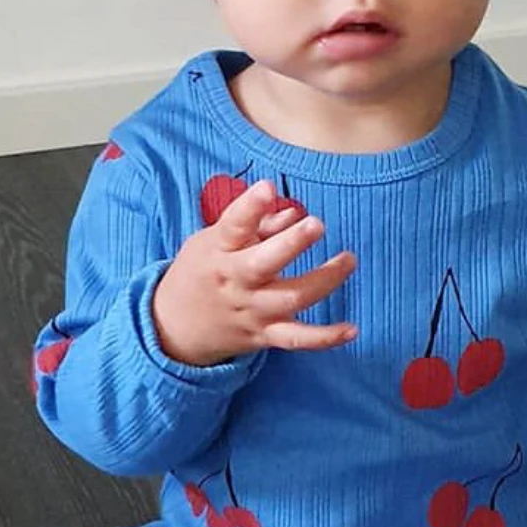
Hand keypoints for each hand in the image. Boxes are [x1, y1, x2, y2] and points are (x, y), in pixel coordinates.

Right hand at [152, 180, 356, 364]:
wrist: (174, 329)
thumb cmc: (202, 272)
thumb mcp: (214, 241)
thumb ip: (254, 226)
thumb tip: (293, 213)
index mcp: (218, 251)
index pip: (232, 226)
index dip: (250, 206)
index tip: (267, 187)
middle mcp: (235, 283)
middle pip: (263, 265)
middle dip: (291, 244)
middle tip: (316, 224)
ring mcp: (251, 311)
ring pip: (289, 299)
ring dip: (322, 280)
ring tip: (348, 258)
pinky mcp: (264, 336)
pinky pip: (297, 339)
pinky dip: (325, 337)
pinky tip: (351, 329)